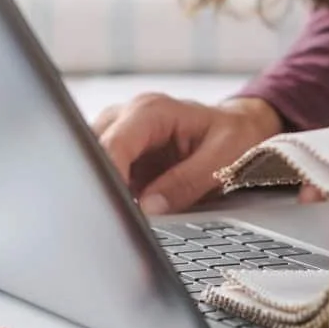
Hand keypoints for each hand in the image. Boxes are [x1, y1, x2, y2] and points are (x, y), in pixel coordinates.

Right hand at [92, 93, 282, 216]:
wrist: (237, 129)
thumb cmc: (233, 136)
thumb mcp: (222, 160)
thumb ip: (186, 183)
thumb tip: (148, 207)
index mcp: (152, 110)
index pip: (113, 143)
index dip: (107, 175)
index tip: (111, 207)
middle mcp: (127, 116)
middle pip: (92, 150)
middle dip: (98, 184)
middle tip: (112, 217)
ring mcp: (119, 134)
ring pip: (91, 162)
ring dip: (102, 189)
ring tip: (120, 214)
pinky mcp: (120, 154)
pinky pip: (101, 173)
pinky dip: (108, 192)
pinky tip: (122, 209)